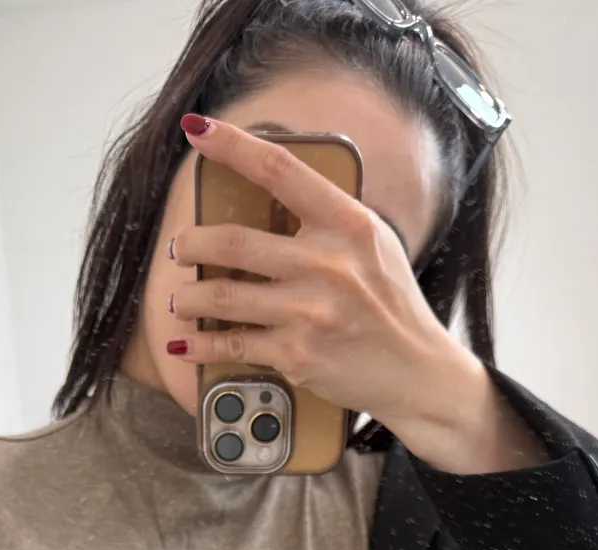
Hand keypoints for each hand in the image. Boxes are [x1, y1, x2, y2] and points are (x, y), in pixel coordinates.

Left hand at [166, 113, 476, 433]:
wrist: (417, 370)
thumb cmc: (392, 304)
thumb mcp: (373, 244)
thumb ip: (329, 219)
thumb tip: (273, 192)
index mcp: (347, 224)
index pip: (279, 171)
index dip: (232, 147)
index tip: (198, 131)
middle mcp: (327, 265)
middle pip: (232, 242)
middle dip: (191, 244)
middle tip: (181, 248)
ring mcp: (309, 313)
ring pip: (222, 296)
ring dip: (187, 297)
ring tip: (179, 298)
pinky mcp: (297, 355)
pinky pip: (233, 344)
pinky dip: (200, 344)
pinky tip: (184, 343)